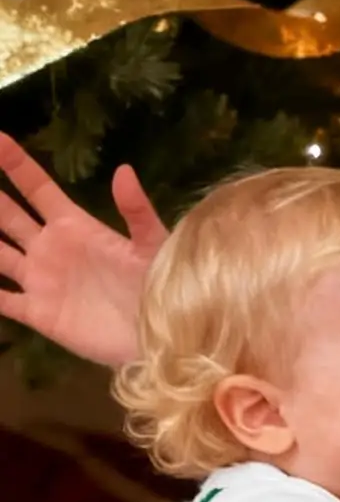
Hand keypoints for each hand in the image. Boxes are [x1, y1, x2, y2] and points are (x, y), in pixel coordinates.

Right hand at [0, 134, 166, 367]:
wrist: (160, 336)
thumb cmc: (162, 287)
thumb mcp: (152, 245)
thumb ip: (136, 211)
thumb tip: (123, 170)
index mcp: (77, 226)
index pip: (37, 189)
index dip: (15, 165)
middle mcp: (51, 248)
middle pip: (7, 215)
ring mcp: (41, 279)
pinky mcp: (37, 312)